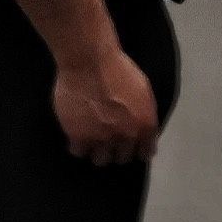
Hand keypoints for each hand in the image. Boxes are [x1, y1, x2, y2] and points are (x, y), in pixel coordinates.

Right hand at [52, 50, 158, 166]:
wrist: (89, 61)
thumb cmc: (117, 67)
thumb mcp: (142, 89)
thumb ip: (143, 112)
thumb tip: (141, 127)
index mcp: (144, 125)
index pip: (145, 152)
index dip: (137, 149)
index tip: (131, 147)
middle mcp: (126, 137)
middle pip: (122, 158)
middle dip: (116, 150)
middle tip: (108, 139)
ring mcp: (101, 139)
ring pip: (100, 160)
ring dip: (97, 151)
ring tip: (91, 140)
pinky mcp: (79, 137)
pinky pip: (78, 151)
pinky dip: (77, 145)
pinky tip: (76, 135)